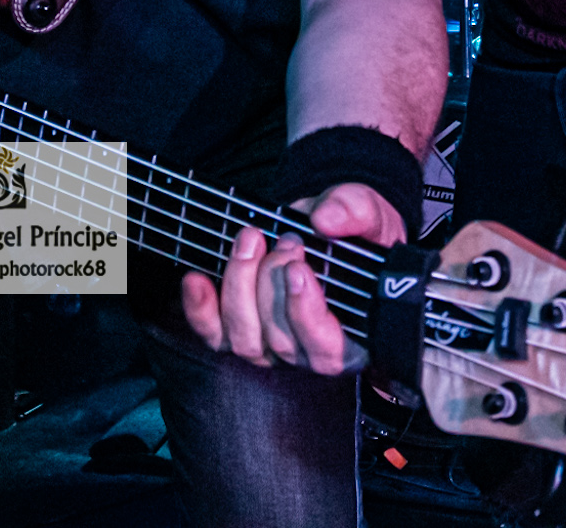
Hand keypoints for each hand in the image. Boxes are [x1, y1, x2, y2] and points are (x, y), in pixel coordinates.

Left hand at [180, 182, 404, 374]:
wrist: (324, 230)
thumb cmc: (355, 234)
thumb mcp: (369, 215)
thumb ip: (355, 212)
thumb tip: (325, 221)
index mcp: (351, 338)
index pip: (327, 352)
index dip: (308, 314)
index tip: (299, 270)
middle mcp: (307, 352)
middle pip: (280, 343)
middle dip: (274, 285)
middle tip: (287, 241)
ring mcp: (269, 346)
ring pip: (245, 339)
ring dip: (240, 285)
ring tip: (250, 239)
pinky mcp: (237, 331)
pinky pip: (213, 333)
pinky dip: (200, 308)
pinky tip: (196, 278)